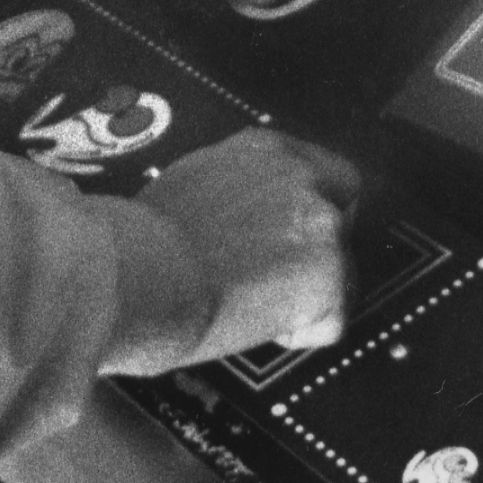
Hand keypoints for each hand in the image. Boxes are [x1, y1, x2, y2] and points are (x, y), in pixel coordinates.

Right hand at [106, 128, 359, 376]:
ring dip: (306, 294)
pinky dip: (299, 333)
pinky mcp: (330, 278)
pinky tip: (253, 325)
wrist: (138, 271)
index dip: (311, 207)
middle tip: (285, 279)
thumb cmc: (141, 238)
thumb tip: (234, 216)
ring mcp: (323, 226)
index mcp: (266, 149)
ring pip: (341, 271)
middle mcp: (303, 177)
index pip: (320, 170)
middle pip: (343, 212)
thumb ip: (231, 189)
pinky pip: (331, 321)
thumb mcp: (190, 182)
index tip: (291, 235)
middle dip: (321, 247)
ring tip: (249, 308)